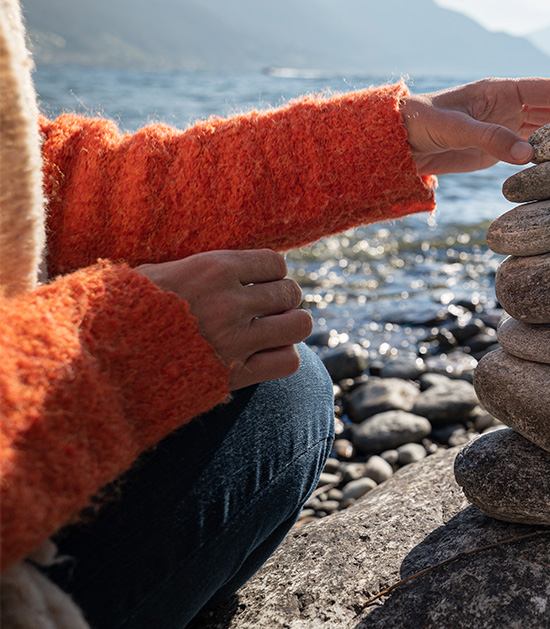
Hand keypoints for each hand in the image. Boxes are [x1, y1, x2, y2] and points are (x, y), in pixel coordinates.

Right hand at [135, 250, 312, 390]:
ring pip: (299, 324)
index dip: (271, 273)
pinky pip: (288, 361)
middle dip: (282, 300)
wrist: (100, 360)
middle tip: (264, 310)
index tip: (259, 283)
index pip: (275, 263)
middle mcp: (229, 302)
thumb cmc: (122, 311)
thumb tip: (238, 265)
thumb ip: (200, 267)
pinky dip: (282, 357)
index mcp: (212, 269)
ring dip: (288, 327)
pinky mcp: (235, 375)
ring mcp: (235, 340)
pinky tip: (264, 355)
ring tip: (270, 331)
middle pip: (290, 293)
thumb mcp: (157, 272)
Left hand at [402, 77, 549, 175]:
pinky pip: (532, 150)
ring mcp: (505, 127)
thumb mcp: (455, 130)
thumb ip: (491, 139)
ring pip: (548, 132)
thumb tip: (529, 155)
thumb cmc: (422, 123)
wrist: (399, 141)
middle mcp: (508, 106)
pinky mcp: (499, 148)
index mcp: (501, 90)